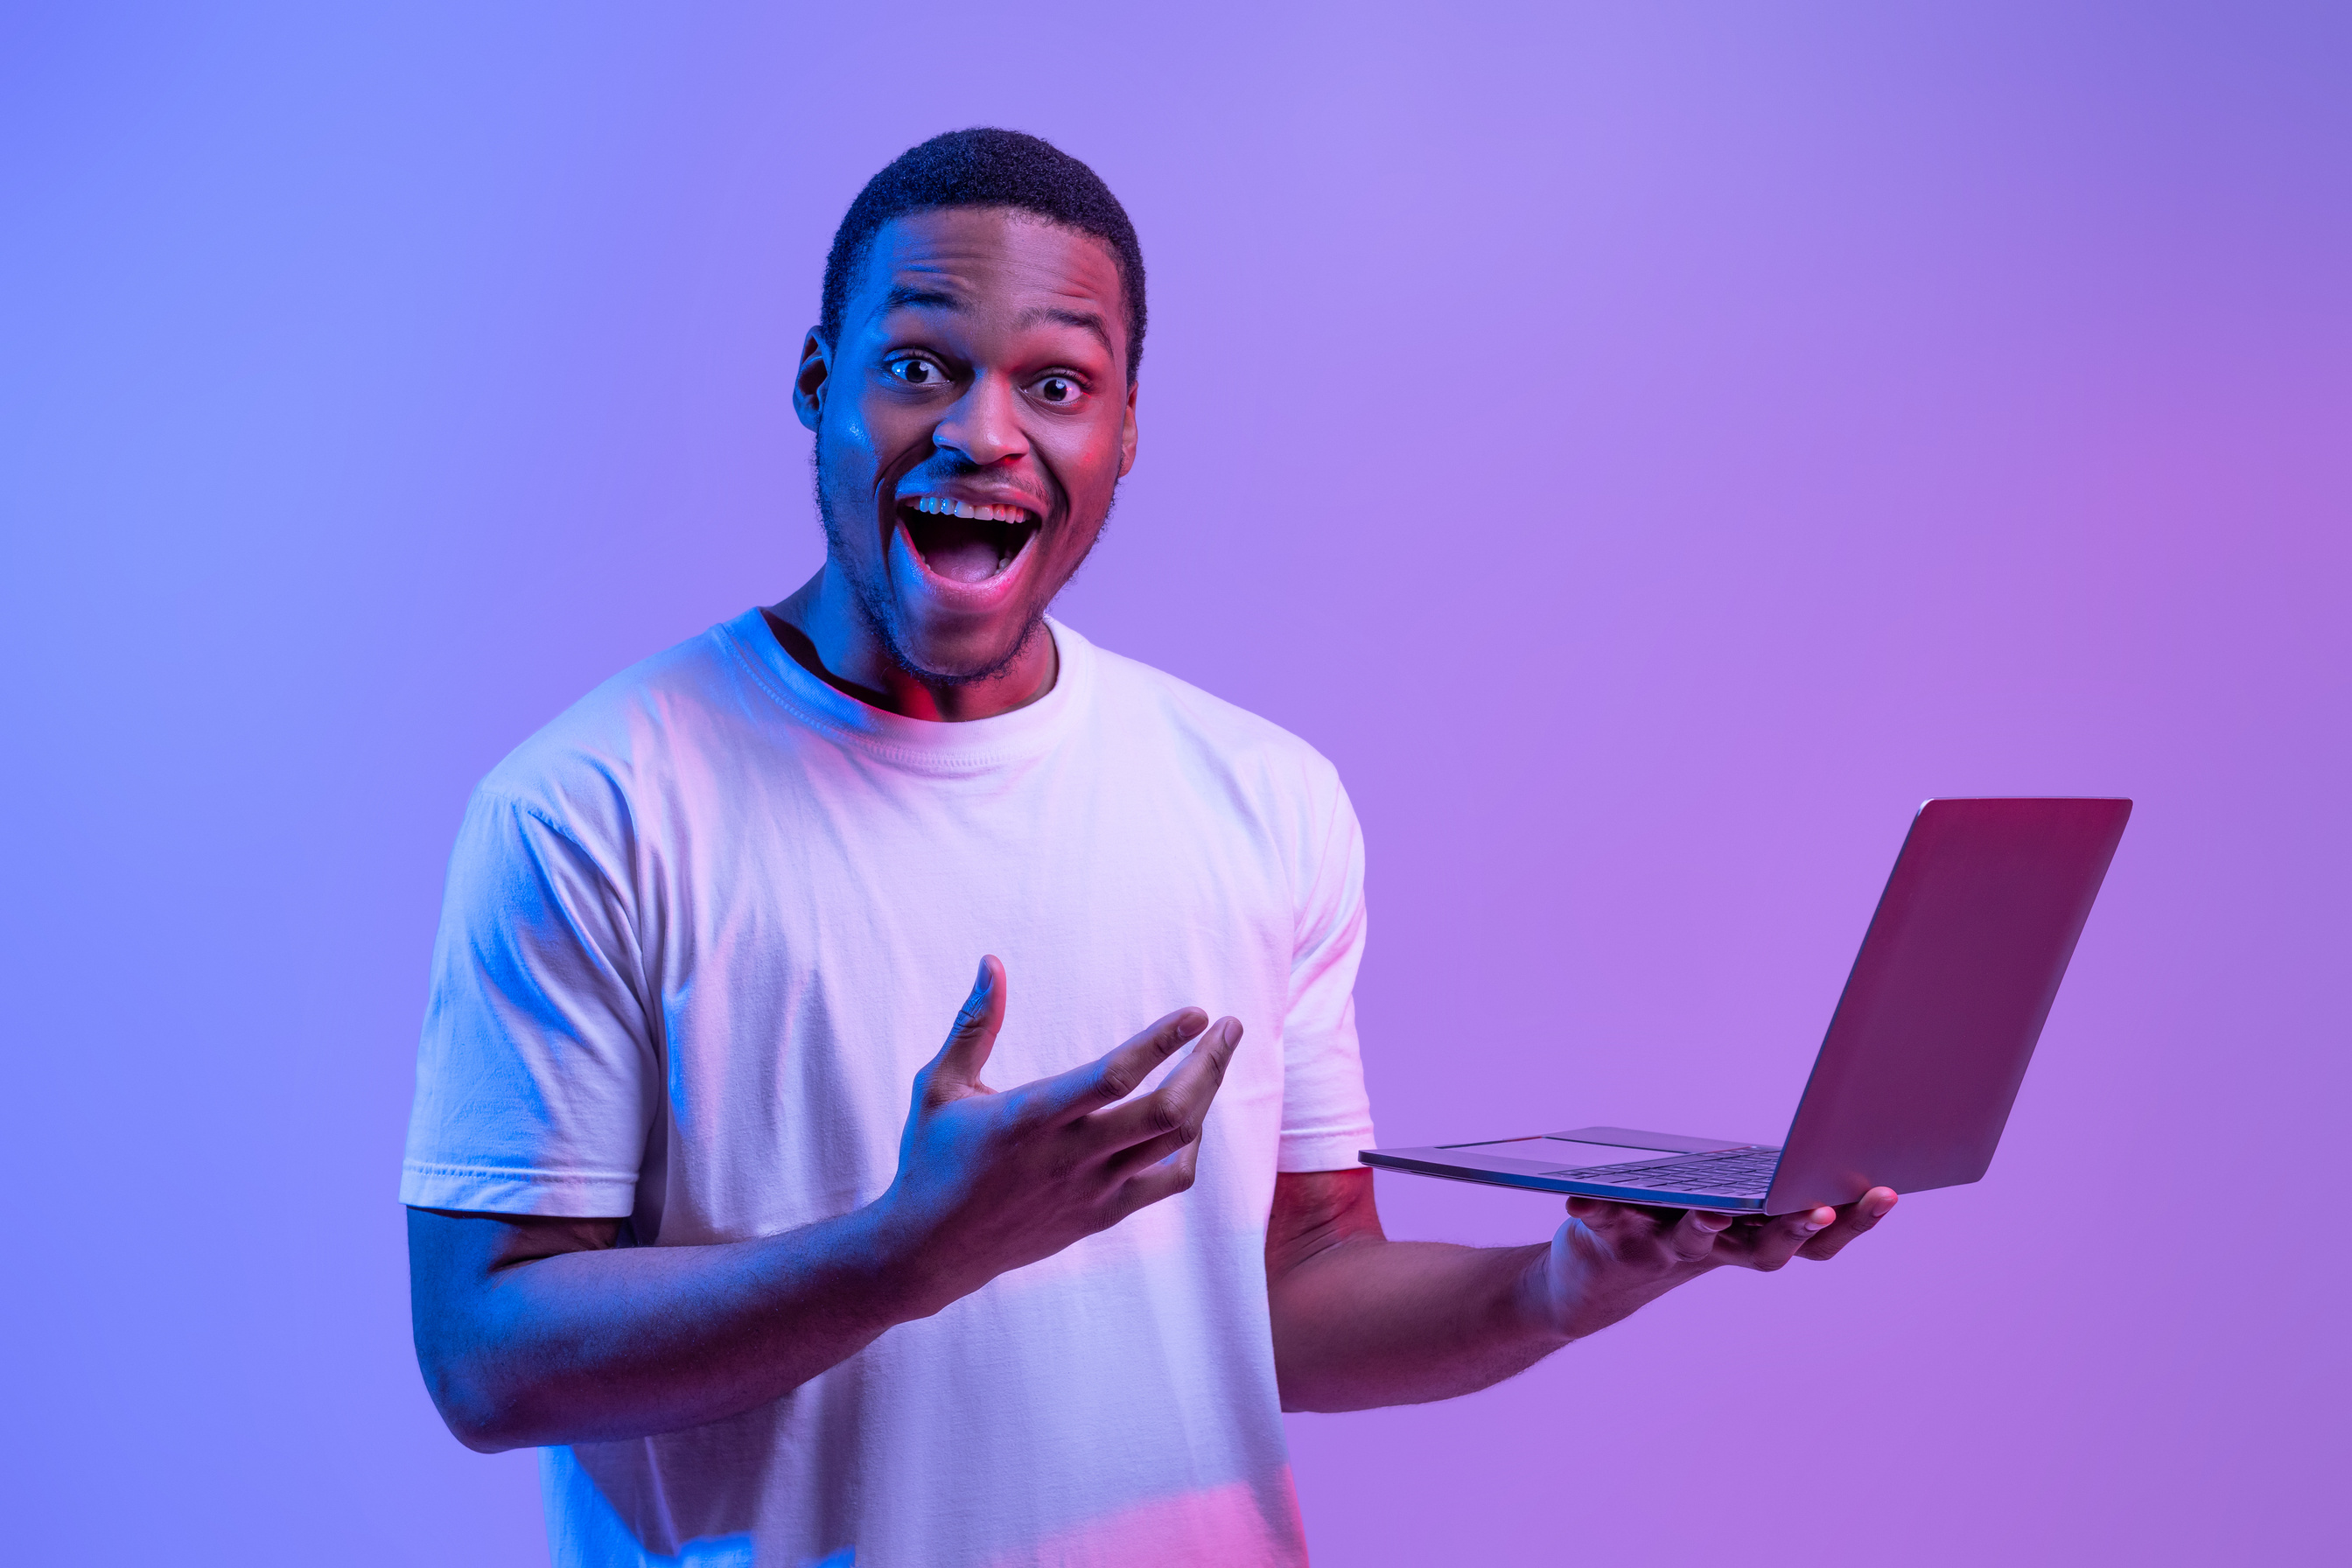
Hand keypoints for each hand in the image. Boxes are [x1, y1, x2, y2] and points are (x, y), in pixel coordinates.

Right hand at [876, 955, 1243, 1310]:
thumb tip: (992, 962)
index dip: (1160, 1042)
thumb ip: (974, 1024)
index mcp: (1029, 1118)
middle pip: (1166, 1112)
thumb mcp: (939, 1086)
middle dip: (1208, 1064)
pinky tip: (1188, 1120)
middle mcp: (1069, 1156)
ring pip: (1175, 1144)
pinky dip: (1189, 1148)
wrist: (930, 1252)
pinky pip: (1168, 1181)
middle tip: (1230, 1027)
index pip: (1113, 1077)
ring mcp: (1092, 1190)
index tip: (1197, 1013)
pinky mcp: (1101, 1215)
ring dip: (1204, 1095)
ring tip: (1214, 1058)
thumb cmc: (931, 1159)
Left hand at [1526, 1187, 1900, 1342]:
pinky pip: (1609, 1221)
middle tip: (1820, 1210)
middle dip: (1795, 1227)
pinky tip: (1580, 1198)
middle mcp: (1718, 1251)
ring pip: (1694, 1238)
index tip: (1887, 1192)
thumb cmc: (1669, 1228)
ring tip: (1717, 1207)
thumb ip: (1760, 1178)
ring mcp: (1667, 1249)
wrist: (1591, 1282)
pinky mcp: (1614, 1241)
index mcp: (1752, 1238)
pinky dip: (1597, 1208)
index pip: (1818, 1239)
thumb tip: (1827, 1124)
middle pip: (1767, 1250)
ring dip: (1708, 1223)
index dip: (1855, 1222)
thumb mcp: (1720, 1200)